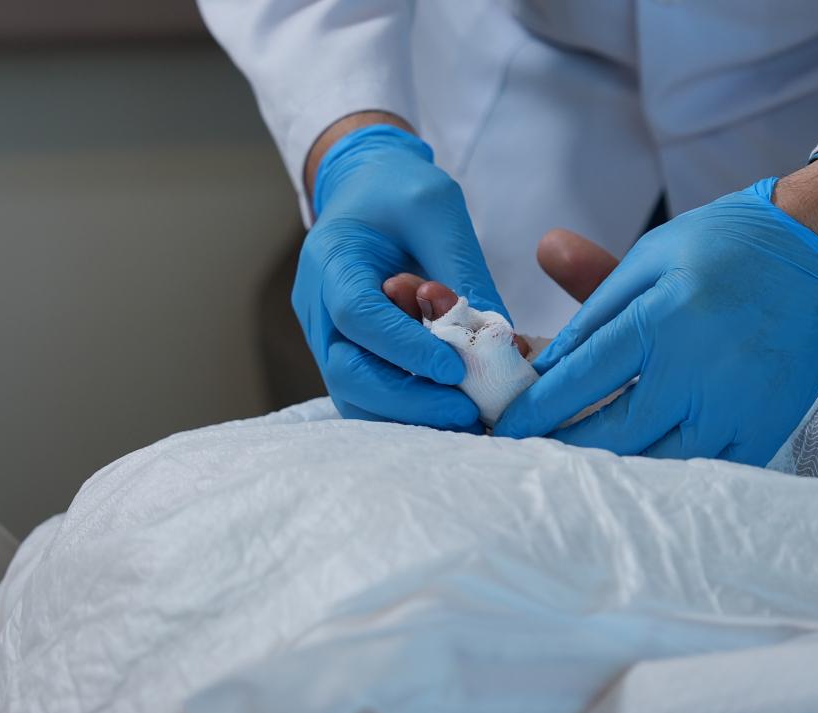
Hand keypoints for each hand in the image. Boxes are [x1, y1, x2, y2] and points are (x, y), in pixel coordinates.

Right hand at [294, 122, 507, 428]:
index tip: (457, 370)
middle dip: (408, 400)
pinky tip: (447, 412)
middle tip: (467, 414)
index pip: (357, 316)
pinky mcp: (343, 353)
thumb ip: (462, 268)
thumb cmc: (401, 190)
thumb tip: (500, 337)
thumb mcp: (438, 208)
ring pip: (351, 394)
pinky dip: (403, 411)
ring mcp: (325, 334)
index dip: (405, 349)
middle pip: (345, 371)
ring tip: (465, 420)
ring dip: (407, 415)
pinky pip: (364, 395)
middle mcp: (317, 304)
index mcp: (331, 257)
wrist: (365, 188)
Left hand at [493, 178, 817, 464]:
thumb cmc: (728, 245)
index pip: (579, 381)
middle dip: (560, 449)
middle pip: (610, 435)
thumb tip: (541, 350)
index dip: (535, 410)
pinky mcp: (762, 429)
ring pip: (655, 463)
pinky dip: (665, 473)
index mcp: (662, 321)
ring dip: (609, 467)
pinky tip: (636, 468)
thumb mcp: (653, 254)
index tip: (503, 427)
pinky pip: (702, 471)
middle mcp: (697, 374)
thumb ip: (595, 302)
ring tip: (572, 465)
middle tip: (526, 455)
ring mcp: (733, 409)